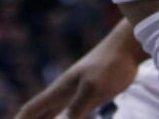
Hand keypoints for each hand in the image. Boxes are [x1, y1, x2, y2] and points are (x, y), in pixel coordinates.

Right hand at [13, 22, 143, 118]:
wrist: (126, 47)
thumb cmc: (110, 66)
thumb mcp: (92, 90)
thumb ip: (76, 110)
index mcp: (59, 90)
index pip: (32, 109)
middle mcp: (63, 92)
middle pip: (39, 112)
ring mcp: (75, 91)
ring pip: (52, 112)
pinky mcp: (88, 93)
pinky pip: (68, 112)